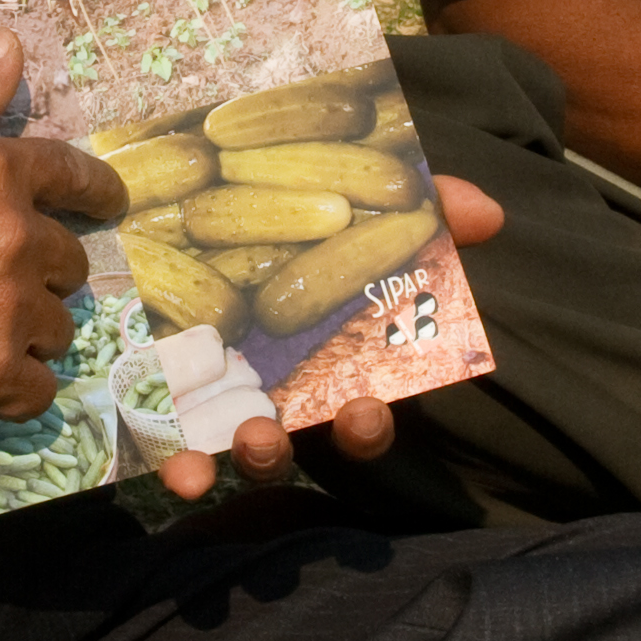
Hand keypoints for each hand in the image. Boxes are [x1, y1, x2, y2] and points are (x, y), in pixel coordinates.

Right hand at [0, 31, 137, 424]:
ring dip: (28, 328)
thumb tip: (11, 45)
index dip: (97, 191)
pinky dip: (16, 385)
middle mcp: (17, 241)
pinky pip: (38, 390)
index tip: (108, 203)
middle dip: (39, 268)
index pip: (77, 177)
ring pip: (56, 327)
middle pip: (67, 262)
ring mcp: (6, 313)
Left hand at [148, 175, 506, 502]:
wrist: (191, 181)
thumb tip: (490, 215)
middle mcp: (266, 393)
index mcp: (323, 365)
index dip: (365, 427)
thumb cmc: (295, 211)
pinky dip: (161, 456)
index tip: (366, 412)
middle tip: (267, 435)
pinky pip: (154, 438)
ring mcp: (203, 399)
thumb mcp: (363, 200)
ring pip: (214, 450)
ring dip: (213, 459)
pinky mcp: (150, 390)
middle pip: (280, 446)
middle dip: (276, 451)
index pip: (357, 416)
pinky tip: (159, 458)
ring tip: (202, 453)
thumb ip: (428, 210)